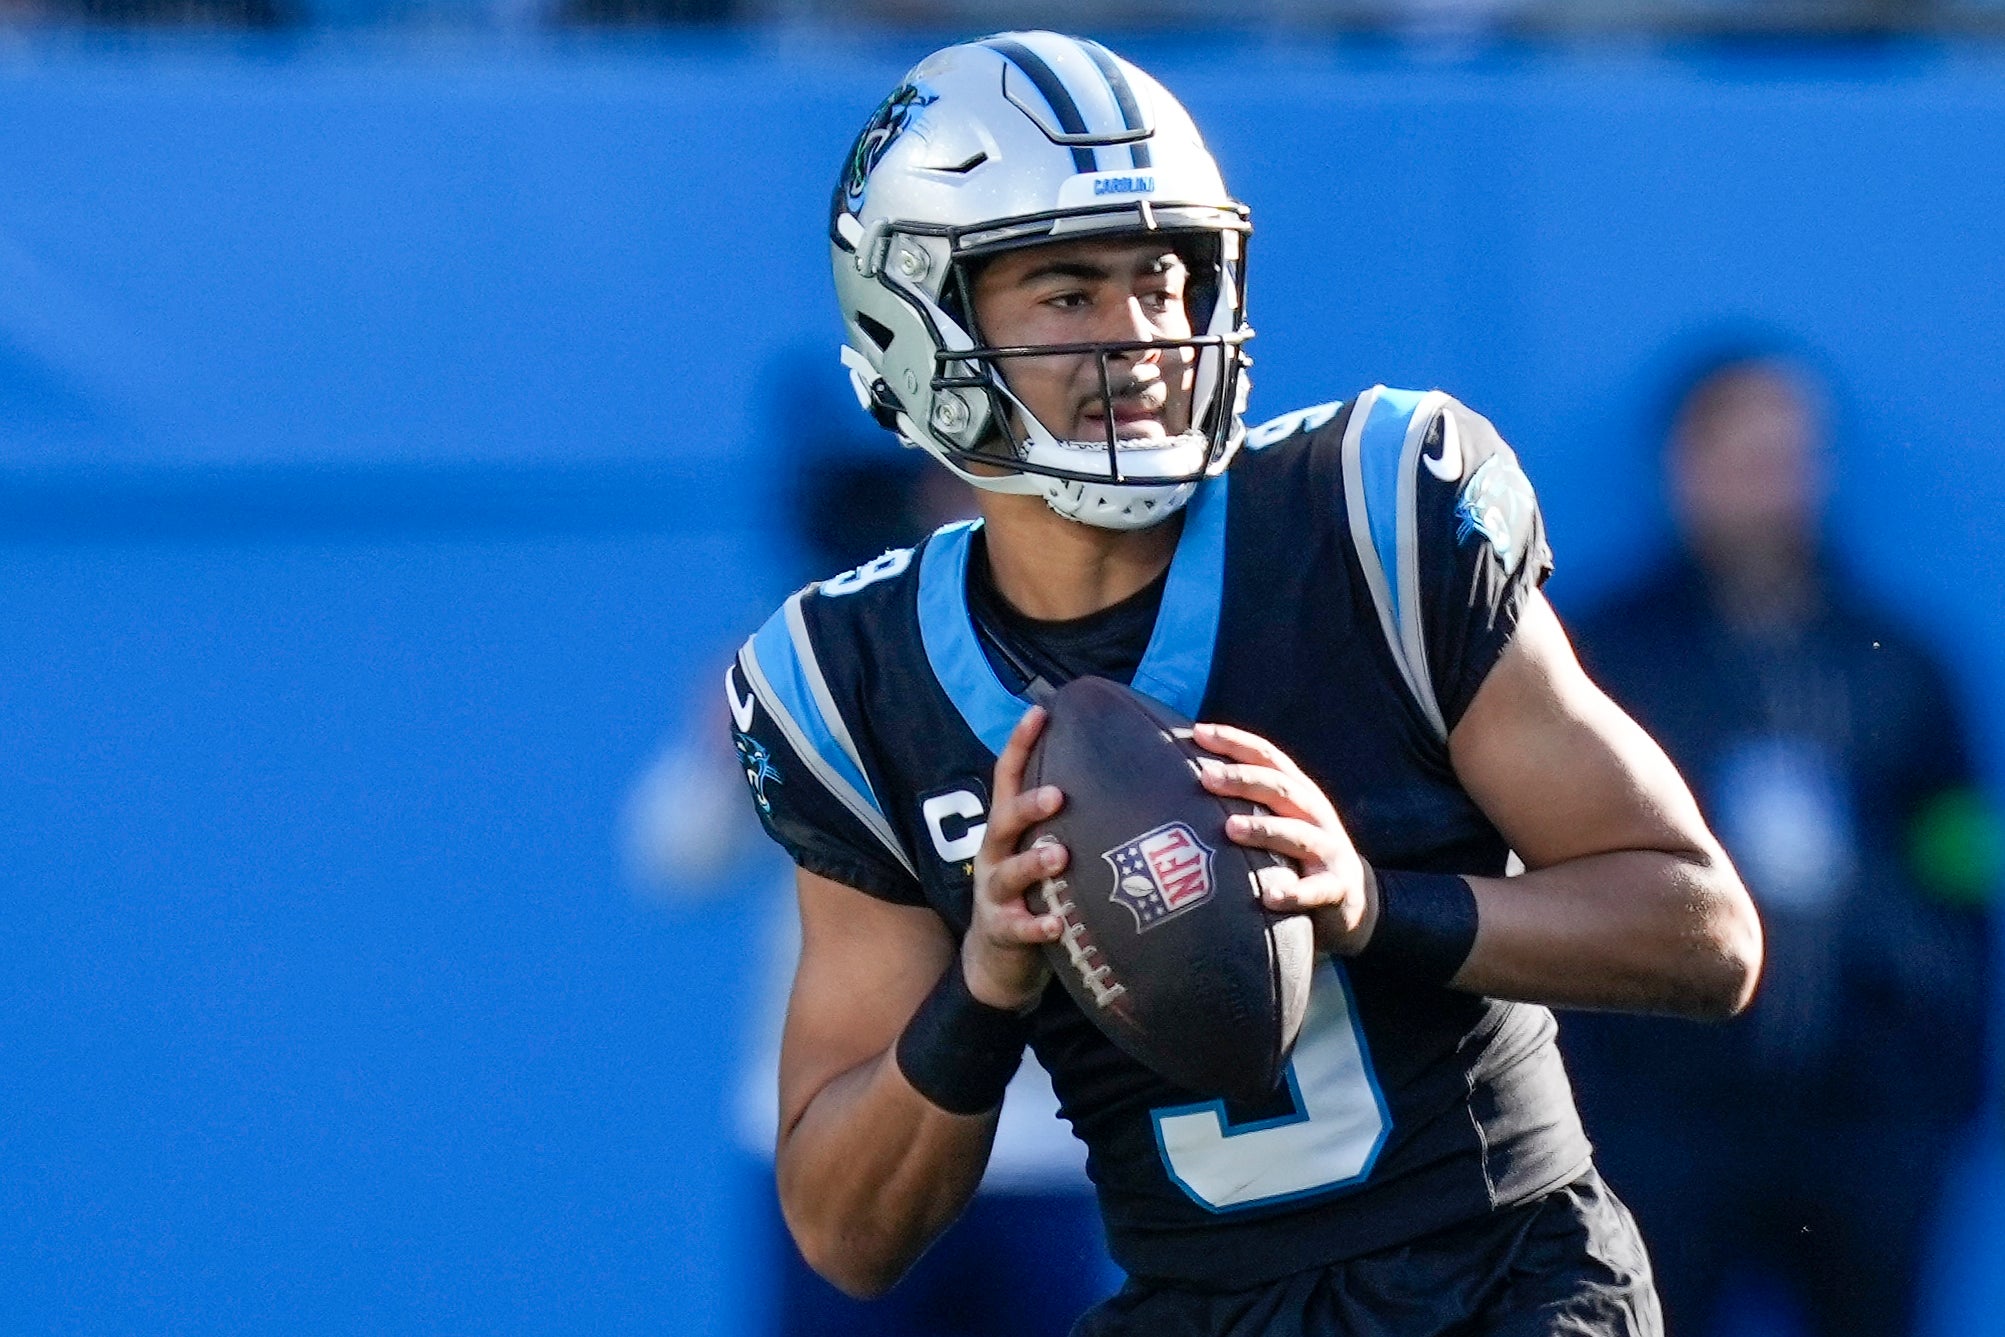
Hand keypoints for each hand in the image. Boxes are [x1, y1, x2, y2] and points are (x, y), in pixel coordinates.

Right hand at [961, 706, 1067, 1011]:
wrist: (997, 960)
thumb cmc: (1034, 892)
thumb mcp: (1039, 848)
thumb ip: (1066, 819)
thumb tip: (1120, 776)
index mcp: (1008, 828)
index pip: (1008, 777)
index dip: (1021, 744)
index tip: (1040, 712)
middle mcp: (997, 853)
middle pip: (1005, 820)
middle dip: (1029, 806)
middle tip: (1058, 796)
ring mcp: (995, 892)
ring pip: (1010, 873)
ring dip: (1033, 862)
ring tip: (1059, 856)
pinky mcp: (1002, 930)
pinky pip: (1018, 928)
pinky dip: (1037, 926)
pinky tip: (1056, 925)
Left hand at [1194, 721, 1378, 956]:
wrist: (1351, 897)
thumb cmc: (1296, 853)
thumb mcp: (1278, 818)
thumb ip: (1244, 799)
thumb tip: (1188, 778)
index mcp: (1297, 791)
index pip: (1266, 756)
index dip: (1235, 741)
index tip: (1198, 732)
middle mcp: (1314, 813)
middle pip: (1279, 788)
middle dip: (1243, 780)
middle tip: (1206, 777)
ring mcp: (1328, 849)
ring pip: (1296, 834)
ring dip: (1263, 829)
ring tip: (1230, 828)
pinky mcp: (1336, 887)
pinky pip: (1315, 891)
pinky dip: (1294, 893)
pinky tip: (1270, 897)